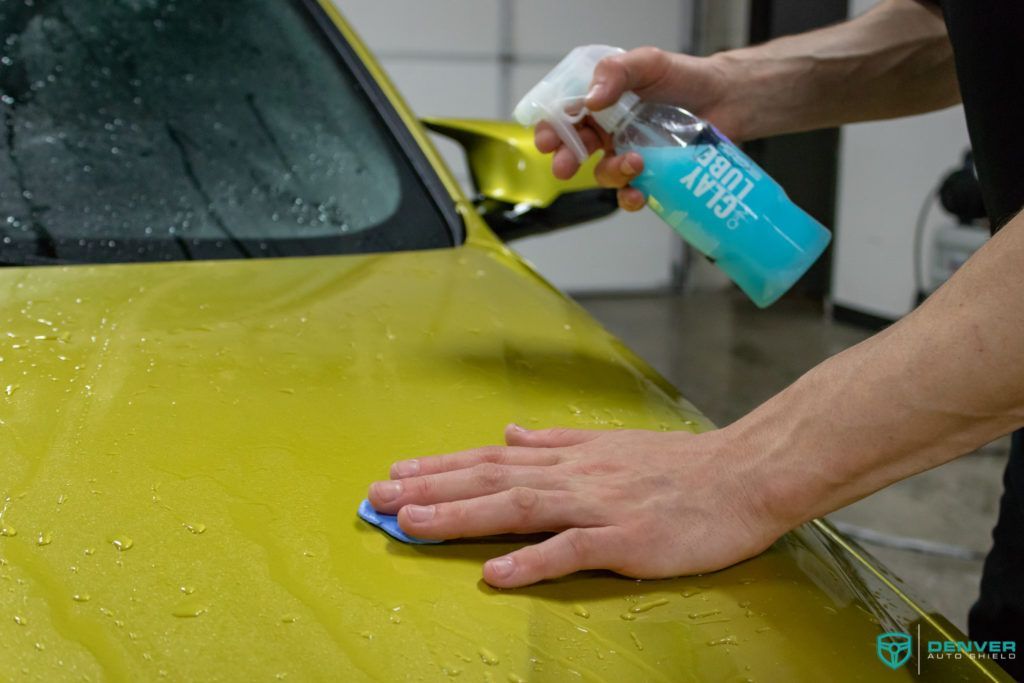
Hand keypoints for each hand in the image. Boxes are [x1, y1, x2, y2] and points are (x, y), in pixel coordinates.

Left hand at [367, 424, 783, 587]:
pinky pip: (572, 550)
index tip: (397, 473)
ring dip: (462, 515)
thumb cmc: (680, 465)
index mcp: (570, 456)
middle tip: (378, 495)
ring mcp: (599, 505)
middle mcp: (575, 475)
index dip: (441, 466)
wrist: (743, 476)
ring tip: (412, 523)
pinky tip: (494, 573)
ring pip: (519, 506)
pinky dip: (532, 561)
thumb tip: (510, 429)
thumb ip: (557, 440)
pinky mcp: (626, 537)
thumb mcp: (611, 444)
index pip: (492, 457)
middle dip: (431, 487)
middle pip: (491, 477)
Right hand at [535, 47, 739, 210]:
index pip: (567, 117)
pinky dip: (630, 197)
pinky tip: (639, 193)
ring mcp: (628, 155)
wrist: (726, 98)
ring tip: (633, 164)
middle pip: (576, 150)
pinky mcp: (651, 176)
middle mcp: (610, 132)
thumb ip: (617, 73)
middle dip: (566, 160)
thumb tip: (591, 99)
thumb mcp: (648, 63)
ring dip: (611, 173)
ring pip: (604, 174)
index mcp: (601, 104)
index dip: (552, 130)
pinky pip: (631, 194)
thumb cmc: (684, 78)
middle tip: (564, 167)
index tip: (547, 140)